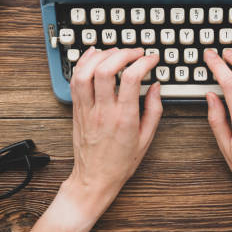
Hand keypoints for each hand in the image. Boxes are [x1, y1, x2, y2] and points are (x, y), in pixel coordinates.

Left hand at [65, 47, 162, 221]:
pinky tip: (94, 55)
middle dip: (123, 53)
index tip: (151, 59)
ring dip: (101, 55)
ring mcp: (87, 109)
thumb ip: (154, 110)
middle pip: (106, 69)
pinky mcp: (77, 110)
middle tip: (135, 52)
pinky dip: (83, 63)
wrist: (95, 179)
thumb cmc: (120, 162)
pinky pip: (75, 80)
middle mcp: (103, 111)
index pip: (131, 78)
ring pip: (86, 72)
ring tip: (116, 52)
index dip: (143, 61)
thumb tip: (156, 86)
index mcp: (124, 118)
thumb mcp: (146, 138)